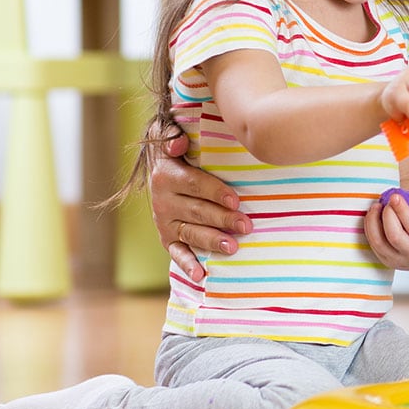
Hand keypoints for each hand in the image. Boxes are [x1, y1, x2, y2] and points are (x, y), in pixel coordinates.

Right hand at [148, 132, 250, 281]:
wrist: (162, 169)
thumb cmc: (180, 151)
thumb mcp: (170, 134)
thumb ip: (172, 134)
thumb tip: (178, 144)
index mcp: (166, 176)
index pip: (194, 185)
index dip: (215, 192)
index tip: (236, 199)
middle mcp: (163, 201)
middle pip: (197, 212)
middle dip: (223, 219)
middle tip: (247, 226)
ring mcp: (165, 222)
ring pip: (191, 233)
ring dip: (212, 241)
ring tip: (233, 247)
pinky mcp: (167, 238)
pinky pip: (177, 253)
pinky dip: (187, 265)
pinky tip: (201, 275)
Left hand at [364, 189, 408, 270]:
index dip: (403, 211)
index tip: (396, 196)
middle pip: (395, 237)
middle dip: (388, 215)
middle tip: (388, 200)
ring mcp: (399, 261)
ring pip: (379, 243)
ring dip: (374, 222)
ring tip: (376, 205)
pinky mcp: (387, 261)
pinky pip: (374, 245)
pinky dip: (370, 228)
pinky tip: (373, 215)